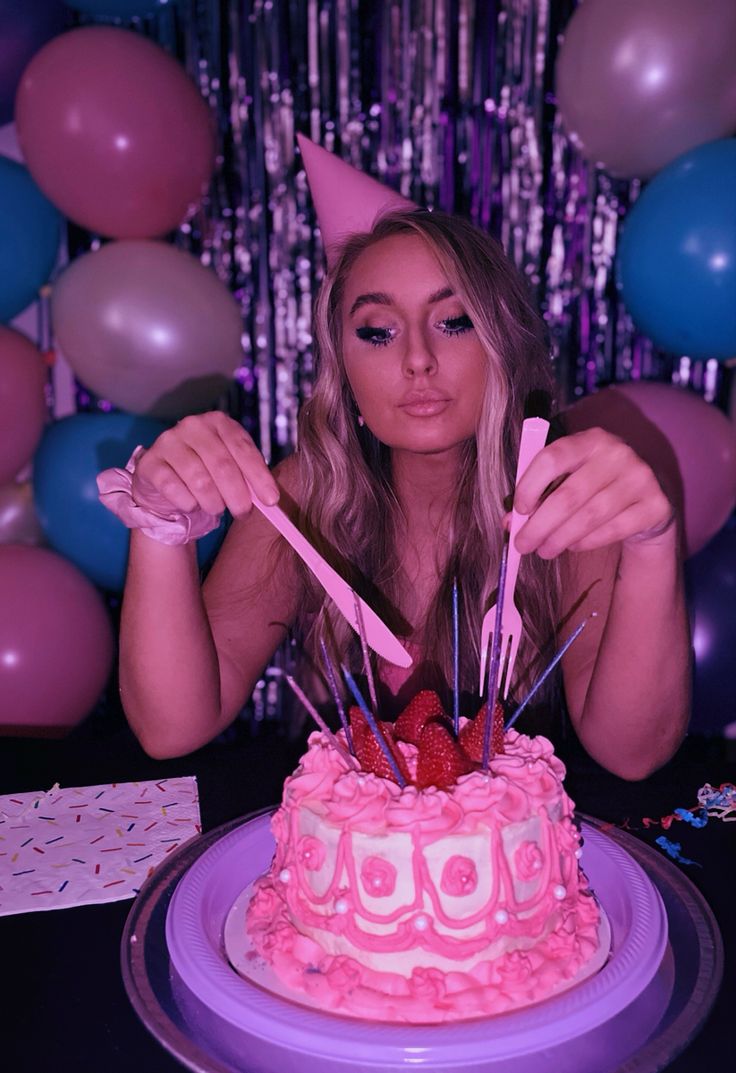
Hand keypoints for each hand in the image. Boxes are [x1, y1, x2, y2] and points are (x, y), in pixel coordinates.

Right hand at [133, 412, 279, 518]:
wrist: (166, 485)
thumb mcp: (232, 470)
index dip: (259, 477)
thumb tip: (270, 500)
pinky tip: (192, 505)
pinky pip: (173, 488)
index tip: (271, 501)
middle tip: (244, 513)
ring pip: (199, 479)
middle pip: (222, 464)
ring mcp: (168, 442)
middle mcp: (192, 426)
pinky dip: (188, 503)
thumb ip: (249, 478)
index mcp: (219, 423)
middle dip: (237, 495)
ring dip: (213, 502)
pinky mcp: (150, 463)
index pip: (243, 449)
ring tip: (216, 508)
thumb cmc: (207, 476)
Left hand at [511, 427, 674, 558]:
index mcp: (590, 439)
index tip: (518, 510)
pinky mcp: (655, 505)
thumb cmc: (595, 487)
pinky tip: (572, 547)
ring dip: (559, 539)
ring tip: (544, 551)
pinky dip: (585, 542)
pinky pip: (611, 530)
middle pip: (568, 495)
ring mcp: (640, 478)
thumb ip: (539, 496)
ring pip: (589, 517)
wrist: (645, 499)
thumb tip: (509, 523)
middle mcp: (617, 453)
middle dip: (539, 525)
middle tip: (523, 545)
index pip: (552, 458)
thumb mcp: (567, 481)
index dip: (529, 486)